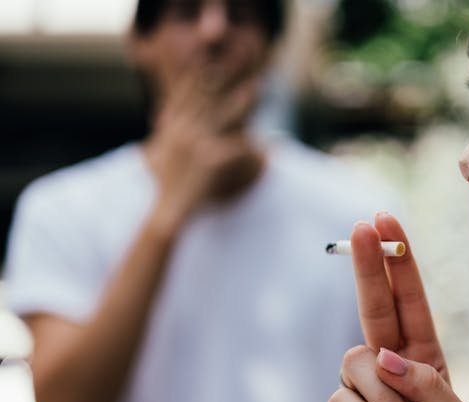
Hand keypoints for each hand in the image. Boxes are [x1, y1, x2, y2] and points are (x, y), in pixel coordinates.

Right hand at [144, 67, 263, 228]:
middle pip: (206, 99)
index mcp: (172, 131)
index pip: (184, 97)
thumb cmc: (162, 192)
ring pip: (224, 116)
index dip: (194, 77)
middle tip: (234, 64)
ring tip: (258, 88)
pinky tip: (269, 138)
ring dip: (242, 101)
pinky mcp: (212, 161)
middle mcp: (184, 133)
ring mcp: (197, 145)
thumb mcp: (152, 166)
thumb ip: (149, 154)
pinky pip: (237, 146)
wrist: (166, 214)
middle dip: (220, 80)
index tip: (204, 60)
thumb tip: (139, 149)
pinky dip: (253, 141)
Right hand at [322, 213, 468, 401]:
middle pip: (374, 306)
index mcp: (422, 358)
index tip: (385, 220)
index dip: (396, 261)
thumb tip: (385, 355)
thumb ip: (427, 381)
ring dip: (388, 399)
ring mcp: (360, 390)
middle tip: (363, 226)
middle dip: (369, 264)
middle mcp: (388, 366)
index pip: (408, 301)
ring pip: (360, 362)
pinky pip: (345, 400)